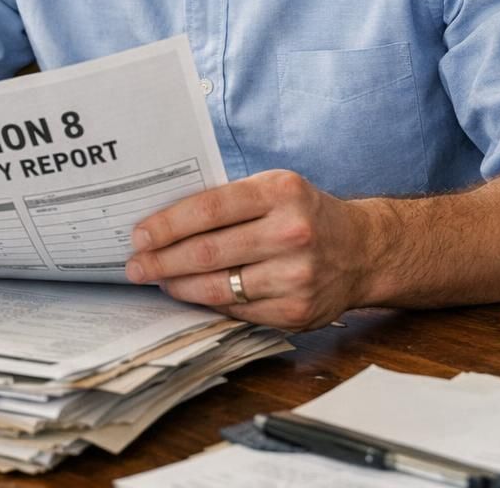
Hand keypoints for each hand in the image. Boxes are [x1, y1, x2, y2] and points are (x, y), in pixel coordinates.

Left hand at [123, 169, 372, 330]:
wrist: (363, 250)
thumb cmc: (305, 214)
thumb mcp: (275, 188)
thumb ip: (229, 200)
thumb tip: (164, 220)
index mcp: (280, 192)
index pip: (209, 208)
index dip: (167, 224)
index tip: (139, 235)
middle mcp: (291, 233)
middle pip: (208, 251)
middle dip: (162, 260)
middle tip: (136, 265)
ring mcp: (296, 276)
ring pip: (218, 287)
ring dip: (179, 286)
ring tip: (158, 280)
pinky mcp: (297, 311)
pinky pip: (237, 311)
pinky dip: (208, 304)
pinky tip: (192, 295)